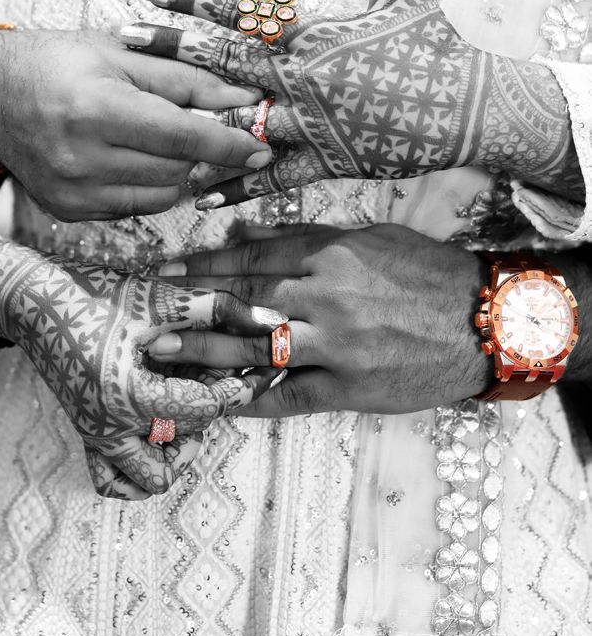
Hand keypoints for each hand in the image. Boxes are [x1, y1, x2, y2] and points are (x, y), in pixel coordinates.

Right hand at [0, 28, 271, 219]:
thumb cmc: (60, 62)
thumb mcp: (123, 53)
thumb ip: (188, 79)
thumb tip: (246, 102)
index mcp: (95, 107)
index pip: (181, 137)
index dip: (228, 144)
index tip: (261, 148)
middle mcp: (81, 157)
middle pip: (177, 169)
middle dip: (200, 150)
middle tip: (204, 127)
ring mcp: (72, 191)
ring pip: (162, 194)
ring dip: (177, 169)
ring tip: (158, 137)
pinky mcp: (69, 211)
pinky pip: (136, 207)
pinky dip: (148, 185)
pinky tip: (131, 156)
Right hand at [0, 238, 280, 496]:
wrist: (33, 300)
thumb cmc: (96, 295)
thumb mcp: (160, 298)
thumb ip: (219, 308)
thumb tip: (274, 321)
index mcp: (130, 394)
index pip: (205, 407)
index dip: (242, 389)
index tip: (265, 372)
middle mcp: (111, 426)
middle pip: (185, 435)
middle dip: (212, 404)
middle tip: (223, 368)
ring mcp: (95, 434)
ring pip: (150, 475)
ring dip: (178, 451)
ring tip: (190, 407)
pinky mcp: (86, 432)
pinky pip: (113, 478)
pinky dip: (140, 471)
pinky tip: (160, 437)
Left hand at [123, 0, 581, 207]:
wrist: (473, 108)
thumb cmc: (436, 44)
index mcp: (316, 33)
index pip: (244, 10)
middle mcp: (306, 78)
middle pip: (226, 62)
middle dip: (172, 48)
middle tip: (124, 39)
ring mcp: (314, 122)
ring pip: (240, 120)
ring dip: (190, 119)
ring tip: (141, 119)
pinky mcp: (330, 160)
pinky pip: (275, 175)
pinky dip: (238, 182)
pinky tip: (199, 188)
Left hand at [144, 223, 492, 415]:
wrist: (485, 319)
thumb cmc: (427, 272)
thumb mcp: (368, 238)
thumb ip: (302, 237)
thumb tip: (243, 234)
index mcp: (329, 254)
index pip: (251, 259)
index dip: (205, 266)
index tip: (168, 272)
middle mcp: (325, 296)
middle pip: (243, 301)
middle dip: (192, 308)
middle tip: (150, 317)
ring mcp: (336, 344)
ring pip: (255, 347)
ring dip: (205, 352)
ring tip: (164, 355)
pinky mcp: (349, 386)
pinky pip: (289, 396)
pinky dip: (253, 400)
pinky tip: (220, 402)